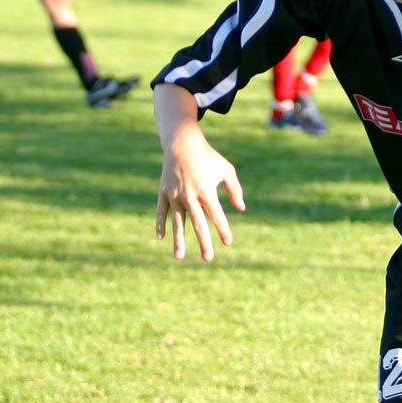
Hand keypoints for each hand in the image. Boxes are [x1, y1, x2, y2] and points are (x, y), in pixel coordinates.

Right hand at [156, 128, 245, 261]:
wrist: (183, 144)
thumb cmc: (208, 157)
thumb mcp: (226, 170)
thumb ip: (234, 190)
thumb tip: (241, 209)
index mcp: (206, 191)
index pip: (216, 215)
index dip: (223, 229)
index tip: (228, 242)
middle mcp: (190, 196)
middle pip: (198, 224)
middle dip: (204, 242)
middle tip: (208, 258)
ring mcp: (175, 195)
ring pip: (177, 222)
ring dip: (178, 240)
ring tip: (179, 257)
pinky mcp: (164, 193)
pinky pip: (161, 212)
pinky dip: (160, 224)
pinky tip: (161, 237)